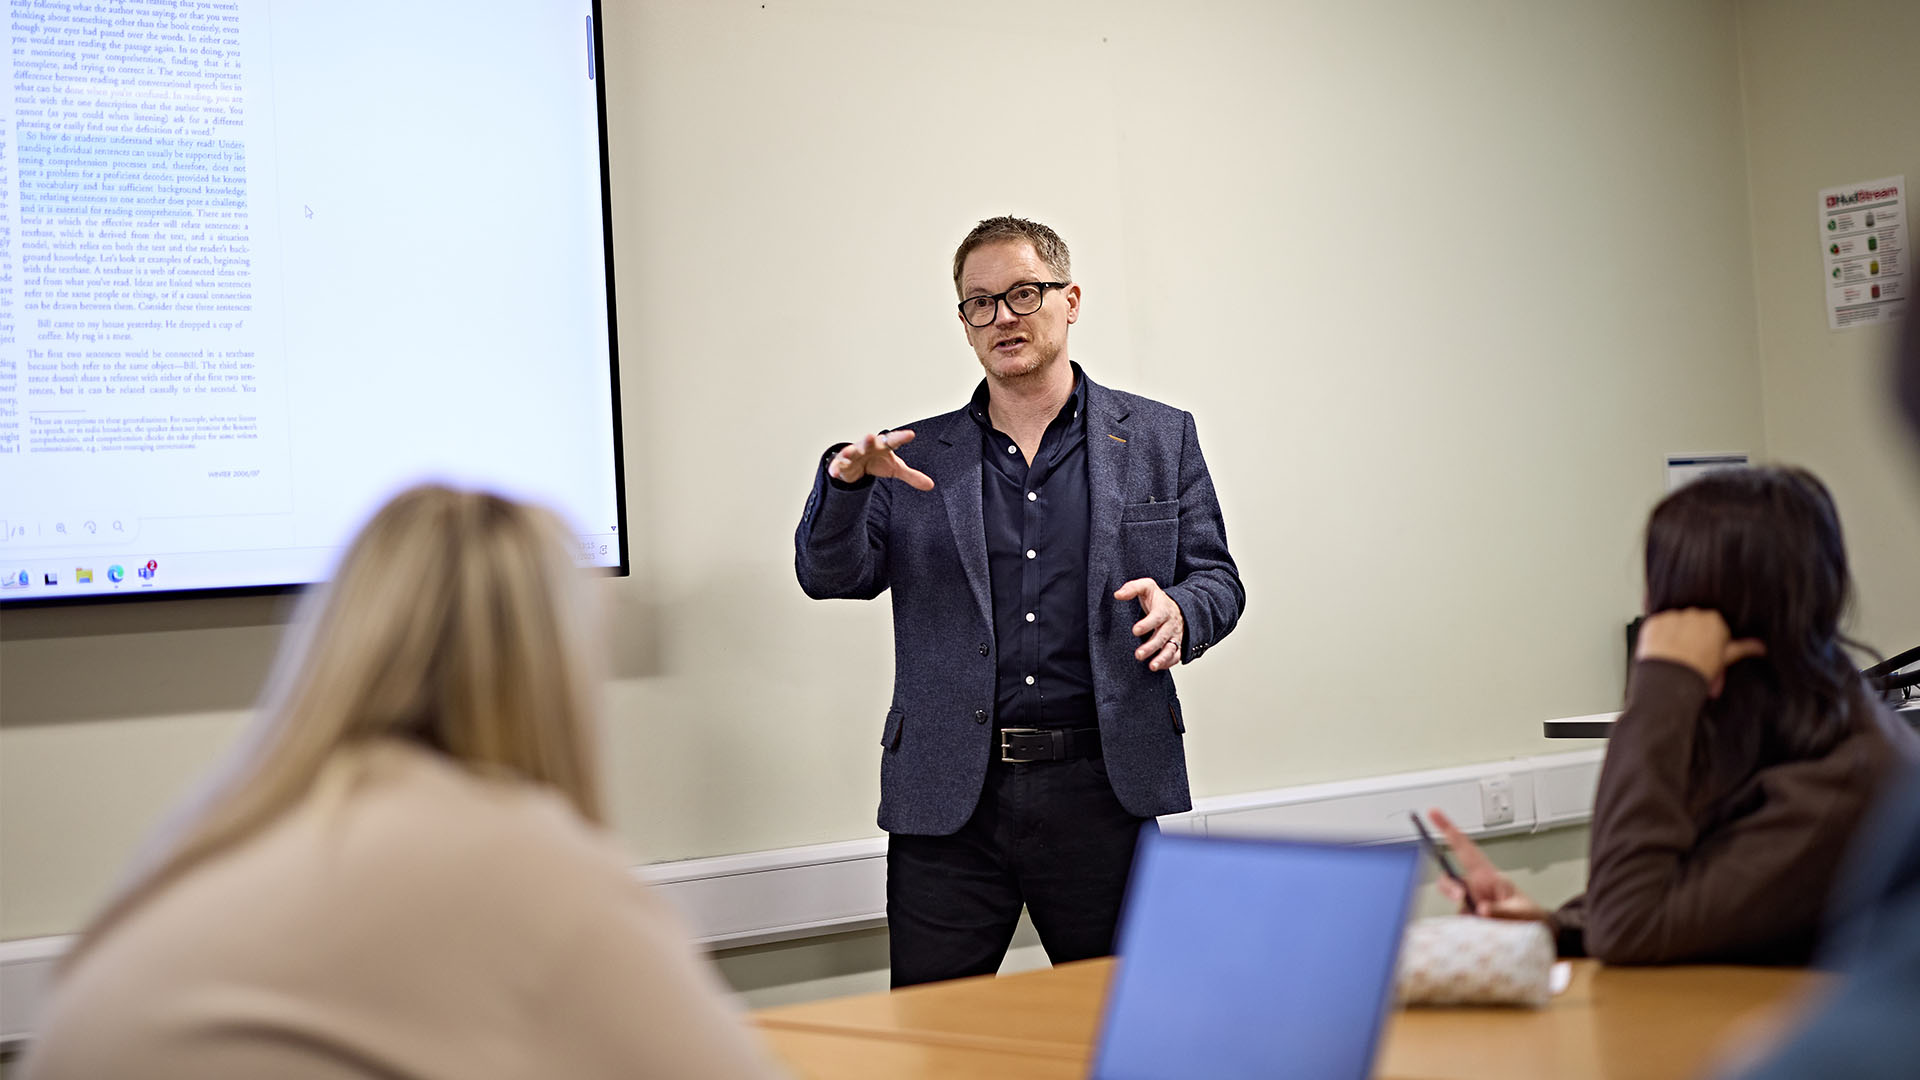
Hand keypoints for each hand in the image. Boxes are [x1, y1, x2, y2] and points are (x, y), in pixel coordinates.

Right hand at [827, 430, 933, 490]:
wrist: (857, 464)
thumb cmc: (877, 461)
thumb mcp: (895, 468)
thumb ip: (912, 476)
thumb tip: (930, 485)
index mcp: (882, 445)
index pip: (893, 440)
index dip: (902, 438)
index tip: (911, 435)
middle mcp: (867, 446)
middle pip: (869, 442)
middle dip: (868, 440)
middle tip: (871, 436)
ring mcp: (854, 453)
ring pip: (851, 451)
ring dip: (850, 451)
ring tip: (849, 451)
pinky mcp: (842, 463)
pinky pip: (838, 465)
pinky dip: (835, 467)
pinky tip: (834, 471)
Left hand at [1115, 578, 1183, 671]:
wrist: (1178, 607)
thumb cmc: (1158, 599)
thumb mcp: (1147, 587)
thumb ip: (1132, 588)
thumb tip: (1117, 594)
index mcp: (1163, 609)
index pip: (1157, 617)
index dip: (1147, 624)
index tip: (1135, 630)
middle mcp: (1170, 624)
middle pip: (1162, 636)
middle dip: (1151, 647)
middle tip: (1138, 654)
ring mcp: (1174, 636)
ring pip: (1171, 649)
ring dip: (1162, 658)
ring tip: (1152, 666)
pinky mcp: (1176, 645)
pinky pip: (1176, 656)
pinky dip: (1168, 662)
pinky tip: (1157, 666)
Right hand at [1427, 809, 1551, 921]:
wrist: (1535, 930)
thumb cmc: (1529, 915)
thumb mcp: (1521, 913)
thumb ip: (1502, 912)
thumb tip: (1481, 909)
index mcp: (1489, 875)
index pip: (1465, 848)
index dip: (1448, 829)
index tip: (1434, 813)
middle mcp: (1476, 885)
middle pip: (1449, 877)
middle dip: (1449, 886)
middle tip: (1460, 898)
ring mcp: (1471, 901)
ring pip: (1452, 899)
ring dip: (1462, 910)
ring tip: (1481, 920)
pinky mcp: (1469, 916)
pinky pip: (1458, 918)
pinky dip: (1465, 925)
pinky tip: (1481, 928)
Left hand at [1635, 608, 1765, 697]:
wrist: (1671, 681)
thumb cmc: (1699, 672)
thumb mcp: (1725, 659)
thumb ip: (1742, 648)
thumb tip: (1760, 647)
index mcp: (1713, 620)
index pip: (1712, 628)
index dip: (1709, 644)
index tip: (1705, 655)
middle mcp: (1693, 614)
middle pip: (1693, 625)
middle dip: (1692, 639)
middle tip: (1689, 659)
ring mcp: (1672, 617)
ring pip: (1674, 625)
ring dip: (1674, 637)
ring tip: (1674, 658)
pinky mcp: (1653, 622)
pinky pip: (1655, 626)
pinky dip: (1657, 638)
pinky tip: (1661, 651)